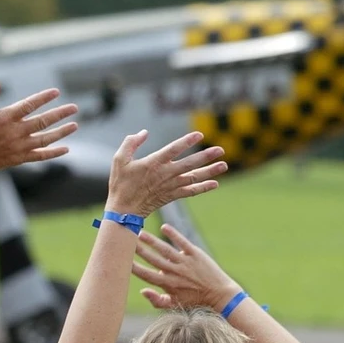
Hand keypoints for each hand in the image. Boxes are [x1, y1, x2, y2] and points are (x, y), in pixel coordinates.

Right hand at [0, 79, 78, 173]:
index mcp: (6, 118)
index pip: (29, 105)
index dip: (43, 98)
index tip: (56, 92)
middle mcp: (15, 132)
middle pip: (42, 121)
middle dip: (60, 114)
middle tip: (74, 107)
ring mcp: (19, 146)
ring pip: (45, 139)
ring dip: (62, 132)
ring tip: (75, 125)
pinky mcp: (20, 158)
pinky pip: (40, 156)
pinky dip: (54, 153)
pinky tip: (66, 149)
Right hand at [105, 130, 225, 216]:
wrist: (124, 209)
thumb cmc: (120, 183)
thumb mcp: (119, 159)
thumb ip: (131, 143)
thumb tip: (144, 132)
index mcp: (153, 163)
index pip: (174, 149)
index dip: (187, 141)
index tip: (199, 135)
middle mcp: (165, 174)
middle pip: (190, 163)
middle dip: (206, 156)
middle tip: (221, 150)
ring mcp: (170, 186)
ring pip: (194, 177)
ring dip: (210, 171)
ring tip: (224, 165)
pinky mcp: (172, 196)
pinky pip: (191, 191)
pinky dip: (203, 188)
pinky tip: (215, 184)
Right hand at [132, 224, 239, 309]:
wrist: (220, 294)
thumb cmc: (195, 300)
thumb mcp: (175, 304)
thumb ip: (157, 300)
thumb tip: (142, 291)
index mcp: (168, 284)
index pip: (146, 275)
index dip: (134, 268)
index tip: (122, 260)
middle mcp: (175, 272)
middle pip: (153, 260)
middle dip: (139, 250)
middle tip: (127, 241)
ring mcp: (185, 262)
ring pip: (165, 250)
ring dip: (152, 241)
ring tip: (140, 234)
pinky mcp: (196, 254)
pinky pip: (182, 242)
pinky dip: (173, 234)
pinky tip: (164, 227)